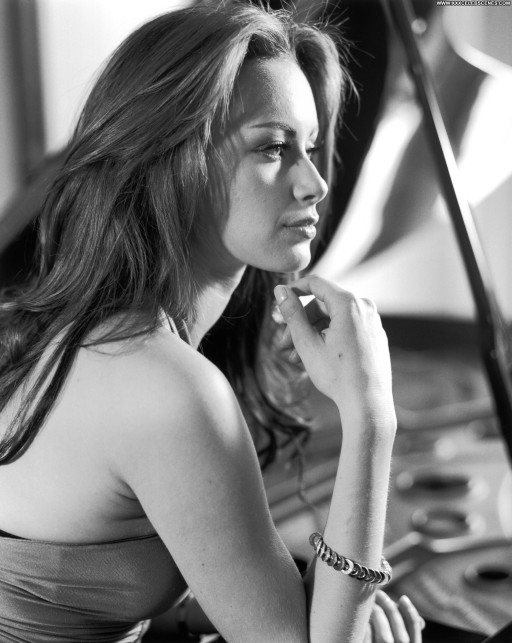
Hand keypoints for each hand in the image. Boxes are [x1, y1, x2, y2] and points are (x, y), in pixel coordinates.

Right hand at [274, 275, 395, 431]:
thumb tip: (280, 290)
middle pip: (323, 304)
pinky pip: (346, 329)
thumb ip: (292, 313)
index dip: (294, 290)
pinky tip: (314, 358)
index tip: (279, 304)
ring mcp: (372, 322)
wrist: (368, 404)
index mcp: (349, 304)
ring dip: (311, 333)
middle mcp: (364, 307)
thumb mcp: (307, 343)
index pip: (316, 283)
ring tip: (295, 357)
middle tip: (283, 342)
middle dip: (300, 322)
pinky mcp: (374, 337)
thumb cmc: (338, 375)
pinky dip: (328, 338)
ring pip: (333, 319)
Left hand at [364, 592, 424, 642]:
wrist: (358, 642)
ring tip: (369, 604)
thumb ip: (403, 630)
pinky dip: (366, 626)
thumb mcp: (395, 639)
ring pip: (385, 638)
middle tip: (380, 594)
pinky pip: (367, 640)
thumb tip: (422, 621)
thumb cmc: (377, 637)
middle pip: (401, 637)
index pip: (414, 633)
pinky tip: (362, 617)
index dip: (410, 615)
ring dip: (378, 616)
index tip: (403, 597)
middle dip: (391, 611)